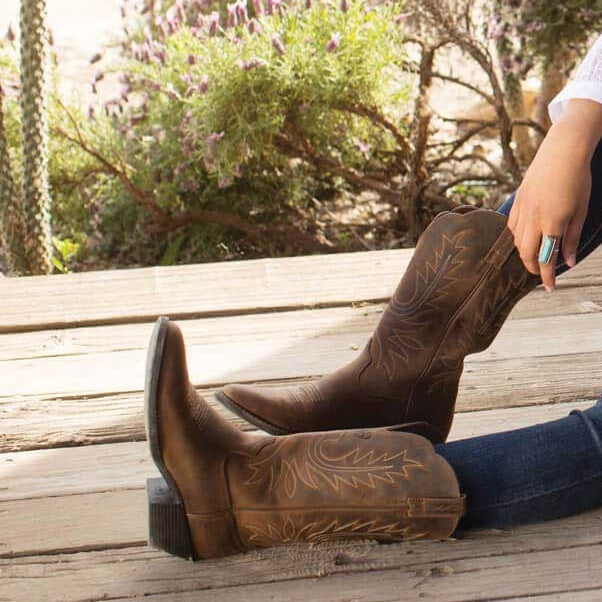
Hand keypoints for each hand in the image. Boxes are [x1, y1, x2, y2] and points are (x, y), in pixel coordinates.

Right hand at [508, 99, 601, 290]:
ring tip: (535, 256)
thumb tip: (567, 261)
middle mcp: (533, 219)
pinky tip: (525, 237)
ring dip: (525, 253)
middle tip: (542, 274)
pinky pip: (511, 227)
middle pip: (526, 254)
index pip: (547, 258)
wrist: (562, 150)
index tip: (550, 288)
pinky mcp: (516, 202)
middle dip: (534, 268)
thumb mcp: (580, 210)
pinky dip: (517, 237)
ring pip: (516, 242)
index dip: (548, 276)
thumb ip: (572, 238)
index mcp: (553, 223)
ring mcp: (522, 210)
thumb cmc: (577, 179)